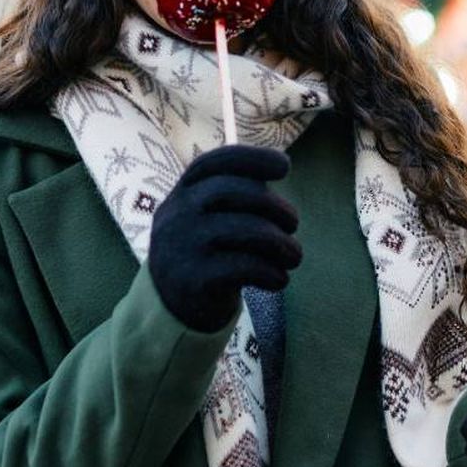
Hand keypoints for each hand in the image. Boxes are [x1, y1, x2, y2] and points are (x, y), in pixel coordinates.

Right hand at [147, 145, 300, 331]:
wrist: (172, 308)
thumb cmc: (206, 252)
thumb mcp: (209, 217)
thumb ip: (237, 193)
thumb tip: (280, 163)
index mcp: (182, 193)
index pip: (211, 163)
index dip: (251, 158)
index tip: (285, 166)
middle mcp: (176, 214)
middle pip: (233, 191)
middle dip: (274, 205)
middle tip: (293, 223)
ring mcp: (182, 247)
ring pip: (246, 229)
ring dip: (282, 243)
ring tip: (293, 256)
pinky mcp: (194, 280)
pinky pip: (245, 266)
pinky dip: (272, 272)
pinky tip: (278, 279)